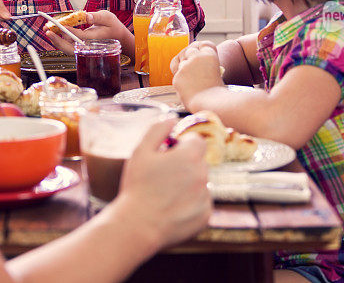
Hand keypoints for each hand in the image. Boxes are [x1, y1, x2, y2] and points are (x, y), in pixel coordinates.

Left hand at [46, 10, 134, 55]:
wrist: (118, 38)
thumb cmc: (113, 26)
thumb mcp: (108, 17)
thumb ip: (97, 17)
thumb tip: (87, 17)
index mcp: (95, 39)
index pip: (80, 37)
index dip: (70, 32)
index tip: (61, 26)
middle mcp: (88, 45)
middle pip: (70, 48)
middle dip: (57, 40)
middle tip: (48, 32)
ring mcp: (83, 47)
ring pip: (67, 47)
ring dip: (56, 39)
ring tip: (47, 30)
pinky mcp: (80, 45)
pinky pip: (68, 44)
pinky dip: (60, 38)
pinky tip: (54, 31)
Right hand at [113, 119, 211, 247]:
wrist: (138, 225)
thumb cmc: (137, 187)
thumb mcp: (141, 151)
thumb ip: (158, 129)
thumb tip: (172, 118)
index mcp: (190, 156)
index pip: (196, 141)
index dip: (181, 145)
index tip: (167, 154)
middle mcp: (203, 175)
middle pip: (198, 162)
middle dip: (184, 165)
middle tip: (162, 176)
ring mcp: (205, 196)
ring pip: (199, 183)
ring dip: (187, 184)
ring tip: (164, 195)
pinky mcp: (205, 216)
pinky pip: (200, 203)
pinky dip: (190, 204)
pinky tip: (171, 208)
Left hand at [172, 42, 224, 105]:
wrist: (212, 104)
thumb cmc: (218, 93)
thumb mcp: (217, 74)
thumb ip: (206, 66)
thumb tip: (196, 66)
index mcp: (210, 55)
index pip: (204, 44)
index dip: (201, 48)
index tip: (200, 51)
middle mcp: (197, 57)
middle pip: (190, 50)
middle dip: (191, 56)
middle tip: (194, 64)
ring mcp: (186, 66)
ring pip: (181, 62)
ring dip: (185, 68)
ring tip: (193, 79)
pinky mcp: (177, 77)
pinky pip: (177, 75)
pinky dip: (182, 80)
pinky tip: (189, 88)